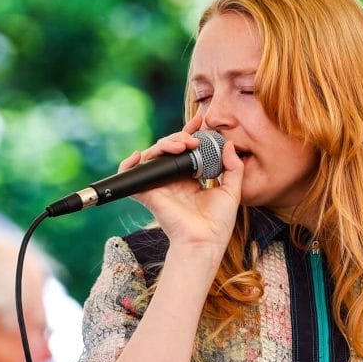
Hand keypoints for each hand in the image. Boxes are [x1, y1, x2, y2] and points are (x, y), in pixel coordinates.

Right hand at [120, 115, 243, 255]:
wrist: (205, 241)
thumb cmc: (218, 223)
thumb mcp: (232, 191)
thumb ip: (234, 168)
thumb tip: (231, 145)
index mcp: (189, 180)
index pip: (185, 150)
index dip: (190, 133)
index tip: (201, 120)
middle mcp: (172, 181)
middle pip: (168, 149)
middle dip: (179, 136)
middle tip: (194, 137)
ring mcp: (159, 186)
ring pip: (153, 156)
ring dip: (165, 144)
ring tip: (182, 144)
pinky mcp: (148, 194)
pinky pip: (130, 177)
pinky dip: (128, 165)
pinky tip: (139, 155)